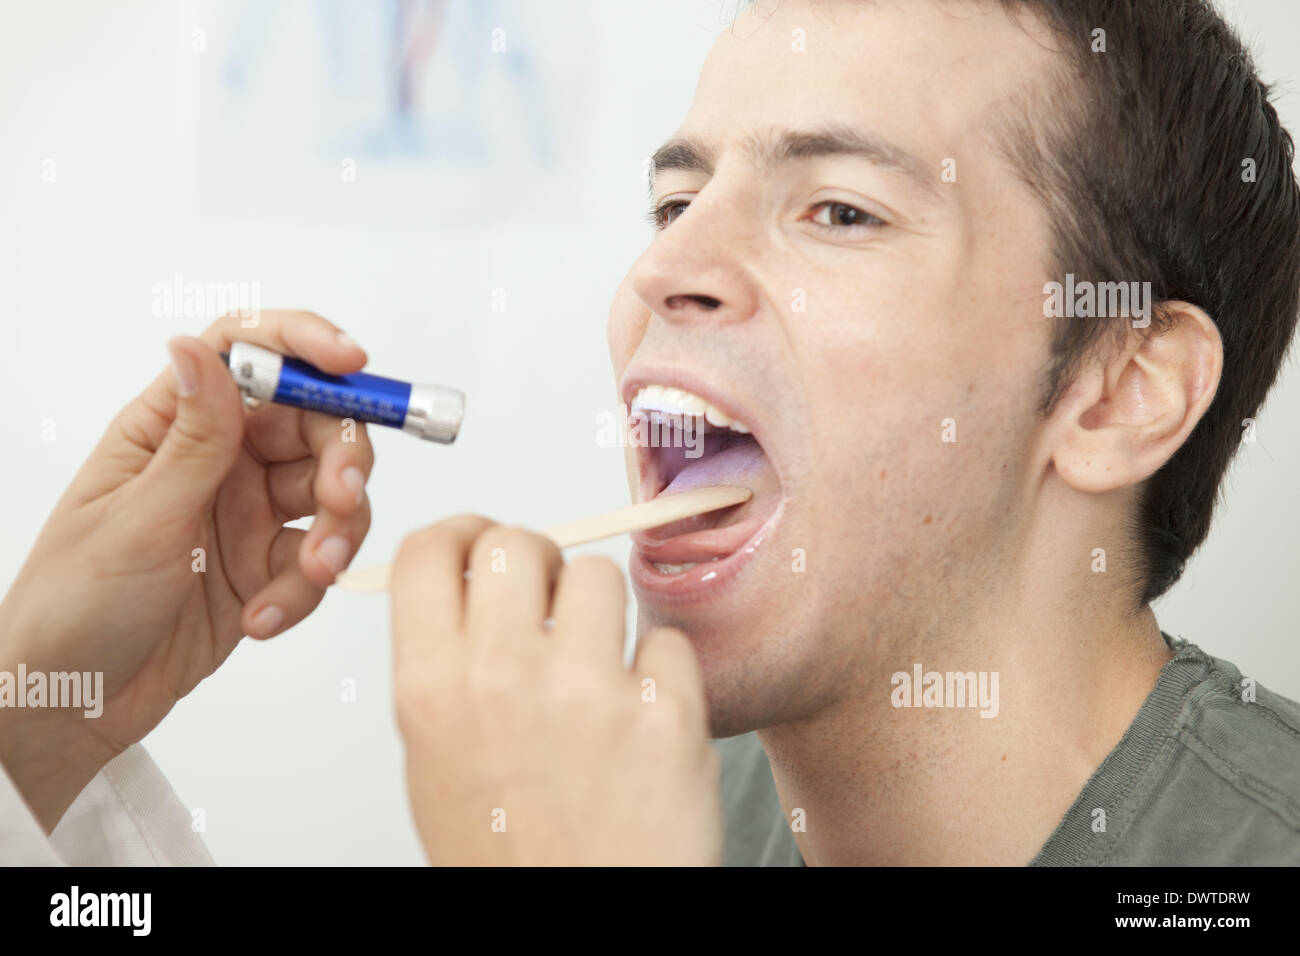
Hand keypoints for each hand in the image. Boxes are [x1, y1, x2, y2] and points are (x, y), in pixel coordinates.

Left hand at [0, 311, 373, 829]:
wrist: (70, 704)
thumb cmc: (72, 605)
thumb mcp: (138, 519)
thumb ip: (193, 439)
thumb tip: (201, 349)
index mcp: (171, 427)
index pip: (246, 353)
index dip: (304, 344)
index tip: (350, 365)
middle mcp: (218, 460)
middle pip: (312, 424)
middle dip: (341, 458)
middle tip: (341, 497)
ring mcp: (246, 513)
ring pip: (330, 493)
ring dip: (334, 532)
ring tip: (308, 575)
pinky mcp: (266, 566)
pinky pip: (317, 560)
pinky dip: (304, 590)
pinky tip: (261, 618)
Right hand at [390, 518, 721, 864]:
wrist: (582, 933)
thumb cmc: (511, 861)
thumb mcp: (437, 763)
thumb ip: (444, 667)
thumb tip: (464, 583)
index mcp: (430, 689)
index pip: (429, 550)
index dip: (461, 533)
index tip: (480, 541)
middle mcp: (502, 677)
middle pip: (518, 542)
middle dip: (538, 562)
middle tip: (550, 602)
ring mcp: (587, 691)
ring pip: (600, 576)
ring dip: (604, 614)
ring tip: (601, 675)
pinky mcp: (664, 712)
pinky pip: (666, 640)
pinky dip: (661, 673)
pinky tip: (643, 722)